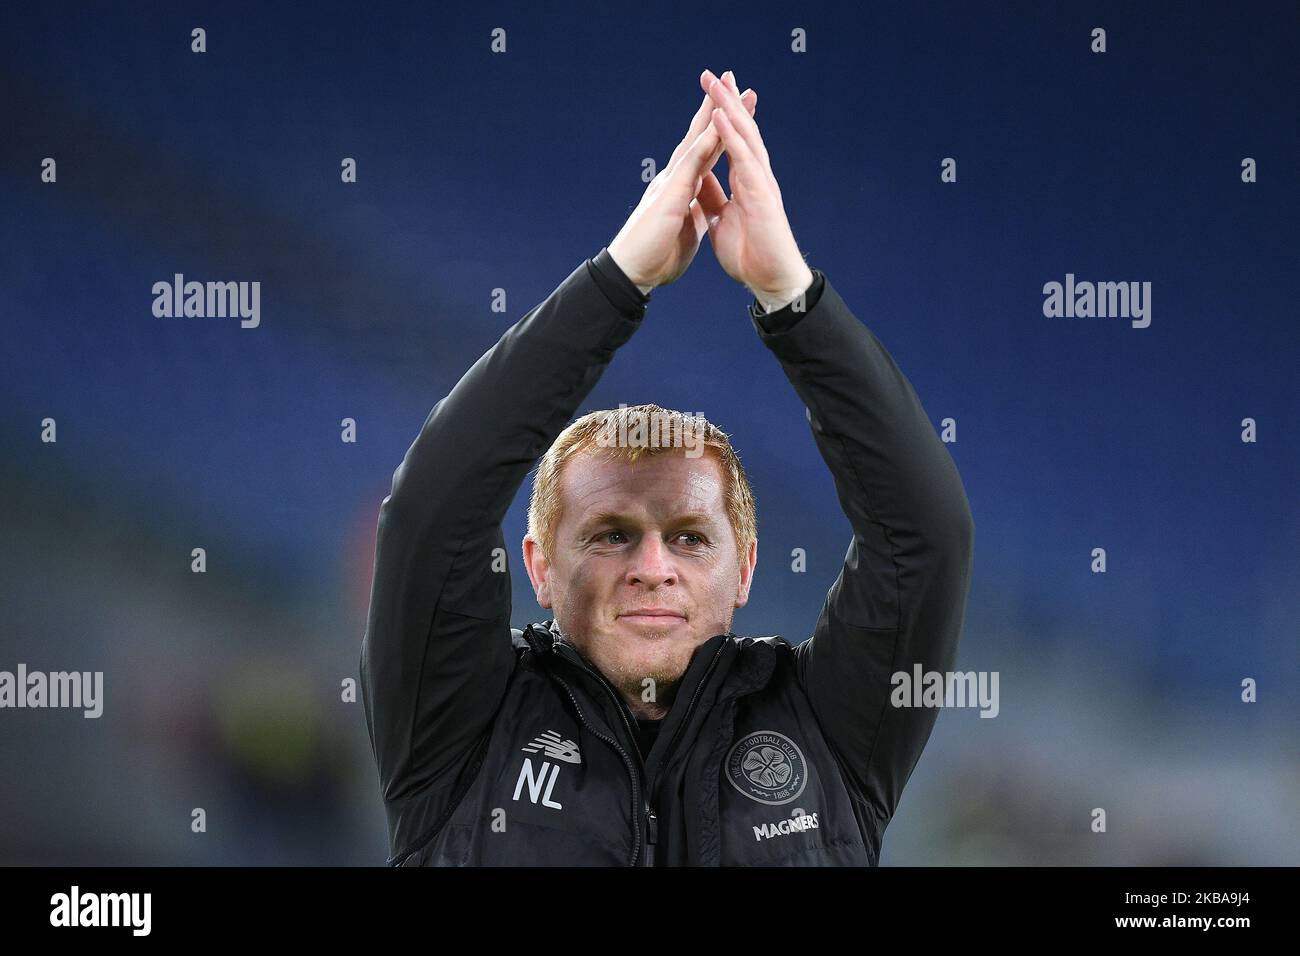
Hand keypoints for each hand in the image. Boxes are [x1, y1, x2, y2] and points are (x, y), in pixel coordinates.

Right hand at [607, 71, 757, 292]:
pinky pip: (691, 163)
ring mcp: (671, 183)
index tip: (739, 110)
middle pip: (702, 137)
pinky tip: (718, 125)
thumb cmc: (655, 257)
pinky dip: (705, 143)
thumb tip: (702, 211)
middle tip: (733, 80)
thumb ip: (693, 215)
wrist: (632, 274)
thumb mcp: (685, 231)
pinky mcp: (670, 195)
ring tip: (726, 89)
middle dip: (718, 109)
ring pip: (696, 141)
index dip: (723, 131)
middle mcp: (675, 179)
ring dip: (712, 115)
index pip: (707, 153)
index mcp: (682, 189)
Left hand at [697, 68, 813, 312]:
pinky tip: (722, 117)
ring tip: (718, 82)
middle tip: (714, 73)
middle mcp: (754, 177)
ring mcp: (760, 183)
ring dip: (730, 108)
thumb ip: (713, 197)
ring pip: (745, 137)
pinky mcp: (762, 195)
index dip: (719, 119)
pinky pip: (745, 160)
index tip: (708, 94)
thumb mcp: (721, 220)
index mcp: (743, 183)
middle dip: (727, 102)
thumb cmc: (751, 254)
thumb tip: (701, 180)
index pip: (729, 143)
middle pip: (740, 131)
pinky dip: (733, 137)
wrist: (770, 281)